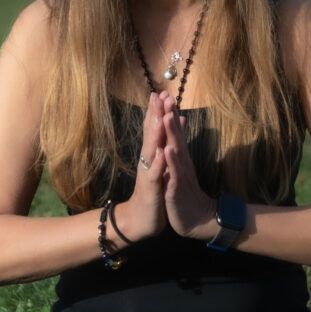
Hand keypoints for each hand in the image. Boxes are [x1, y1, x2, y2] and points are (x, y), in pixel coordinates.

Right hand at [116, 92, 168, 242]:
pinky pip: (156, 174)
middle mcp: (147, 161)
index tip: (160, 91)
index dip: (157, 110)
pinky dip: (159, 163)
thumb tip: (170, 126)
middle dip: (155, 114)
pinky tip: (162, 153)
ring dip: (155, 134)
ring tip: (159, 117)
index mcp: (151, 155)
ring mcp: (148, 174)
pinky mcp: (151, 189)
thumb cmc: (152, 191)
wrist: (139, 220)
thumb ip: (162, 146)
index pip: (154, 129)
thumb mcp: (159, 166)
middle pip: (150, 134)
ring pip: (152, 151)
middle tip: (158, 95)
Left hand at [160, 95, 216, 239]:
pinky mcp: (177, 189)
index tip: (162, 94)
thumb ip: (182, 145)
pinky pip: (173, 173)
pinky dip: (171, 162)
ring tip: (167, 117)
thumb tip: (182, 124)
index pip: (173, 132)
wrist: (196, 219)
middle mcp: (181, 162)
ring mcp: (180, 175)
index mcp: (180, 157)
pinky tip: (167, 151)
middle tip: (167, 97)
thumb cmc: (185, 192)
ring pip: (176, 151)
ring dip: (172, 134)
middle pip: (175, 136)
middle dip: (170, 117)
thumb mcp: (181, 166)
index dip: (168, 113)